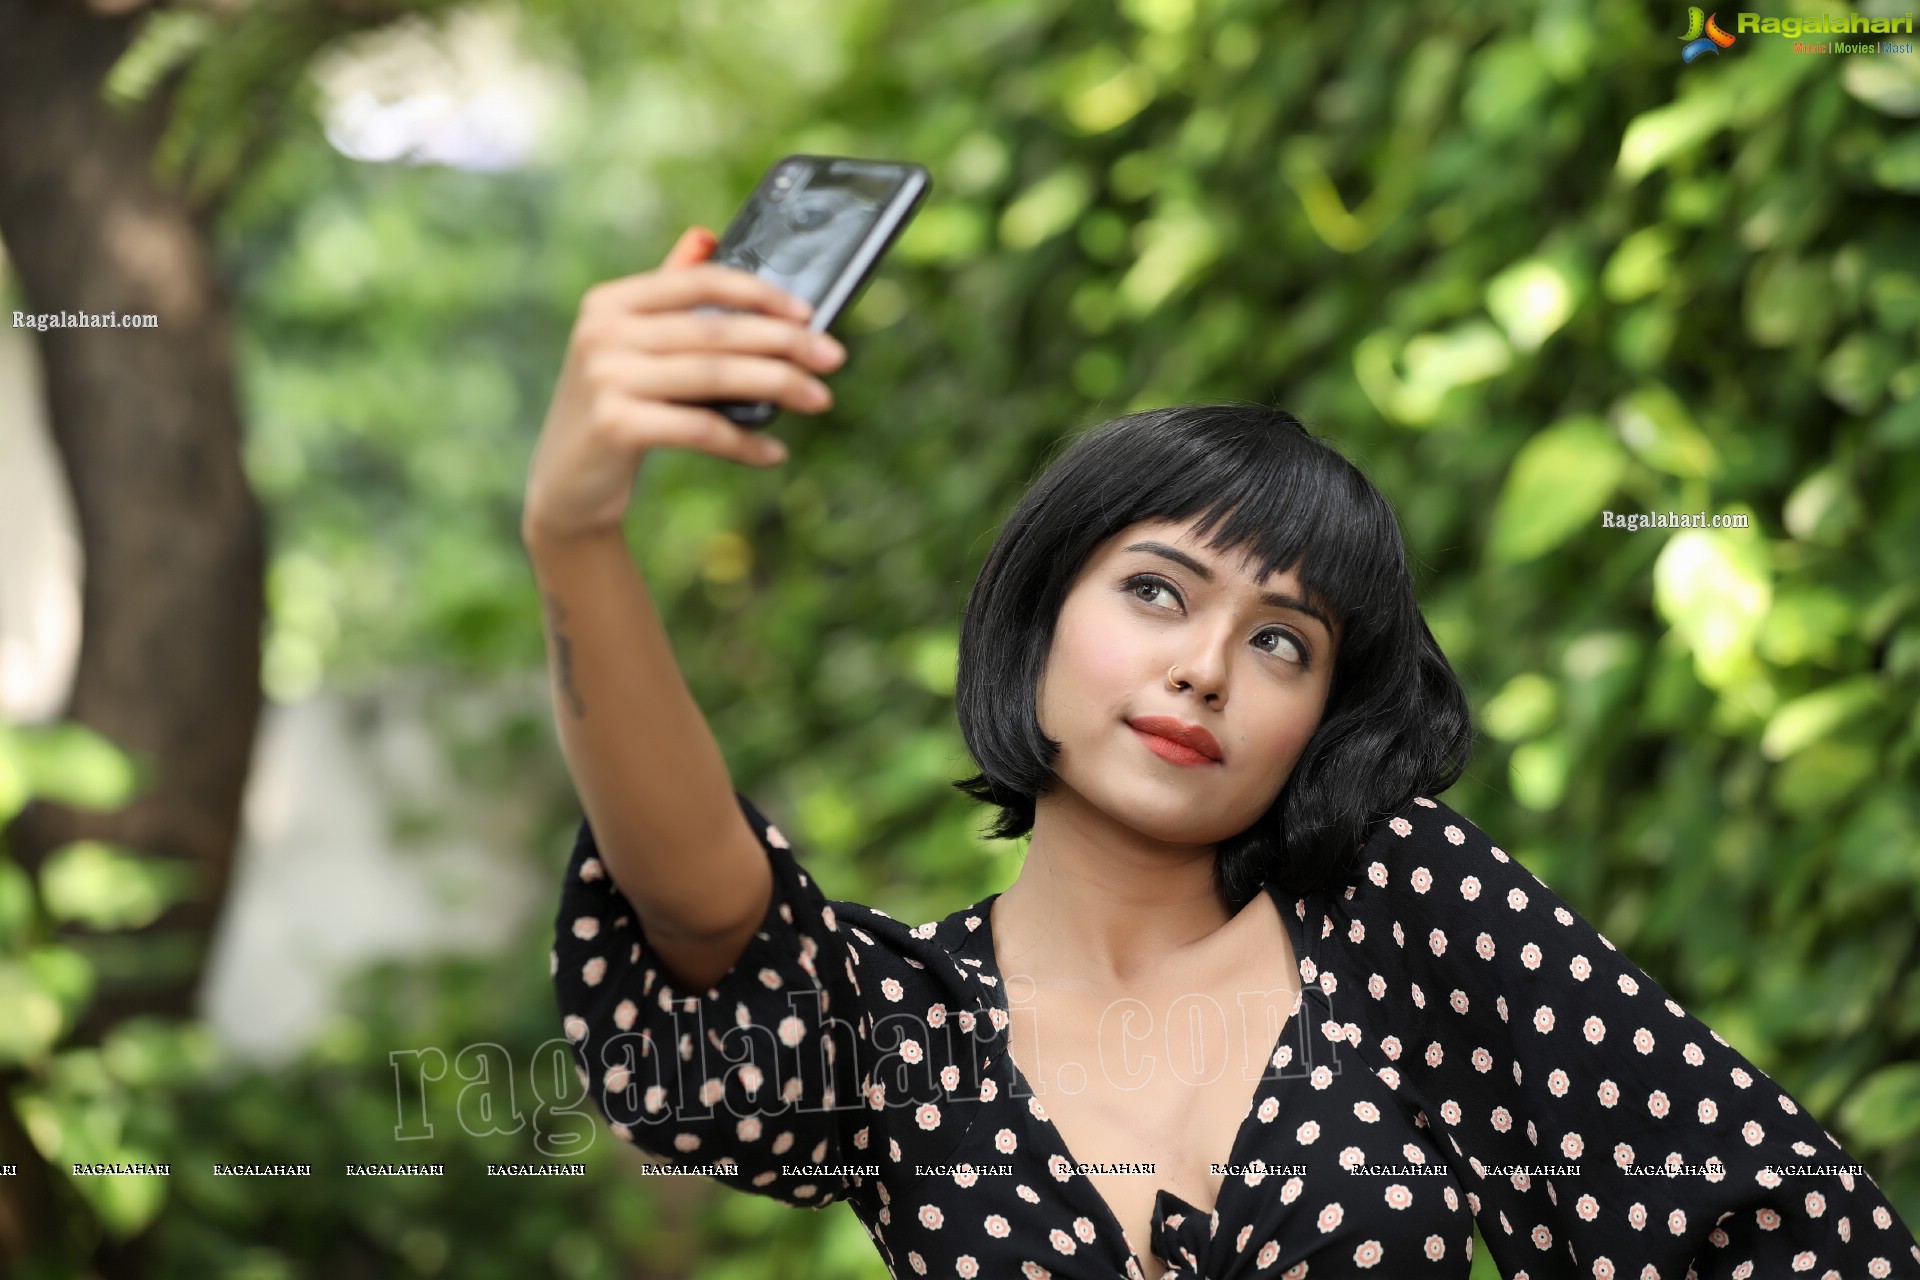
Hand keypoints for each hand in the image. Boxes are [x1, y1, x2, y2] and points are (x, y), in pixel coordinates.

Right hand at [520, 226, 845, 546]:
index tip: (808, 313)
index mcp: (611, 302)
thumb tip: (706, 235)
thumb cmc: (615, 408)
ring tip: (820, 399)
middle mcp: (602, 333)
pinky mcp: (615, 426)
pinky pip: (700, 428)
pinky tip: (774, 452)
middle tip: (834, 357)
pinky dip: (743, 442)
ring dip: (778, 387)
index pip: (700, 282)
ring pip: (715, 376)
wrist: (566, 485)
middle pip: (716, 331)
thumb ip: (667, 294)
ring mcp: (605, 378)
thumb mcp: (632, 345)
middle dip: (785, 343)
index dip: (760, 294)